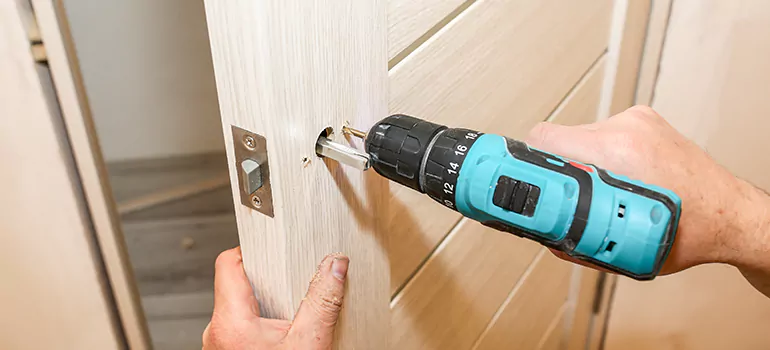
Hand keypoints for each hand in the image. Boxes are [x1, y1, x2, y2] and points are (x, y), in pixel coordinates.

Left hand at [202, 247, 349, 348]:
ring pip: (239, 310)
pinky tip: (283, 338)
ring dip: (265, 309)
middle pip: (236, 286)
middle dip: (267, 284)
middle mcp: (216, 333)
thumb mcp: (309, 343)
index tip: (271, 248)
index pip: (228, 263)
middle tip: (291, 287)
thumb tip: (334, 267)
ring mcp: (218, 347)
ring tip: (290, 318)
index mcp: (229, 322)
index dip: (250, 249)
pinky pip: (240, 331)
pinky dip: (262, 329)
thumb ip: (322, 301)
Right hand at [525, 105, 769, 276]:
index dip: (523, 161)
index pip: (545, 139)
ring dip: (579, 163)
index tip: (508, 173)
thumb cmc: (692, 234)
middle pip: (558, 138)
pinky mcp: (645, 121)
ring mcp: (638, 121)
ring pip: (580, 136)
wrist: (733, 215)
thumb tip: (541, 232)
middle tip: (559, 197)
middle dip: (553, 170)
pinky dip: (599, 156)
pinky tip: (616, 178)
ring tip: (599, 191)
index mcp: (620, 154)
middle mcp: (628, 129)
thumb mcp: (623, 252)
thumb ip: (575, 239)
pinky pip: (602, 134)